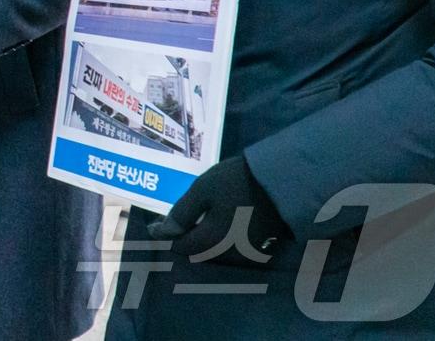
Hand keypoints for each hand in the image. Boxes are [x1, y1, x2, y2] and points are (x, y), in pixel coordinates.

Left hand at [148, 155, 289, 264]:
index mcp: (212, 241)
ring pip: (214, 253)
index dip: (165, 236)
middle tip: (170, 224)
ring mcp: (246, 253)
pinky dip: (219, 241)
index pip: (181, 246)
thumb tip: (163, 231)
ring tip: (191, 224)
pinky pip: (232, 249)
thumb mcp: (203, 190)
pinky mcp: (259, 247)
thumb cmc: (237, 181)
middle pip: (198, 252)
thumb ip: (182, 213)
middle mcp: (228, 254)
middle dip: (183, 240)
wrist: (280, 180)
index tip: (154, 224)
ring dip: (201, 242)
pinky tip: (215, 226)